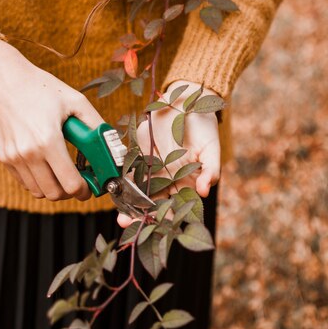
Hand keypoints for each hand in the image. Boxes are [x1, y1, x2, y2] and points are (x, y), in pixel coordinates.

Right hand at [0, 38, 104, 200]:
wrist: (1, 79)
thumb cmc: (39, 87)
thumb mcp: (74, 100)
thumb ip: (96, 124)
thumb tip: (110, 144)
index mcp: (48, 141)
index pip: (70, 185)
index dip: (85, 190)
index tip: (90, 185)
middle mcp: (28, 153)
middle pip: (54, 194)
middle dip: (70, 191)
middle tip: (78, 179)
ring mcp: (13, 157)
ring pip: (38, 191)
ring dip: (54, 187)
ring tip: (62, 171)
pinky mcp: (4, 157)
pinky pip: (25, 182)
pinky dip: (38, 180)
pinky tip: (46, 164)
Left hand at [117, 80, 220, 227]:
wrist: (187, 103)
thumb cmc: (203, 127)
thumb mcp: (212, 148)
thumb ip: (210, 170)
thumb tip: (204, 191)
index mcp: (186, 181)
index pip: (177, 204)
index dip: (169, 215)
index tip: (162, 225)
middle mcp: (167, 178)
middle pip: (154, 201)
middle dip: (143, 215)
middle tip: (131, 225)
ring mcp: (152, 167)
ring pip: (139, 190)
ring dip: (129, 204)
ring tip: (122, 217)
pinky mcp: (139, 155)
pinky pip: (130, 170)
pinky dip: (122, 181)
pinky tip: (116, 192)